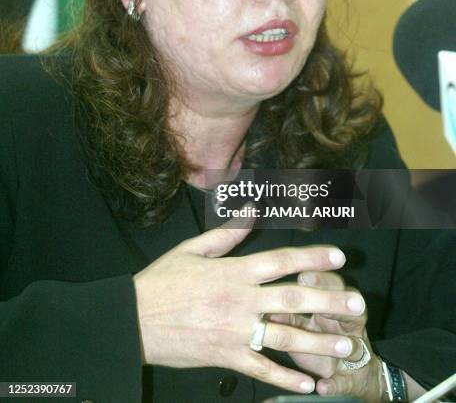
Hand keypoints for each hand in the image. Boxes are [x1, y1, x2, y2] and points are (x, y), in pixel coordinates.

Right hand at [133, 225, 366, 393]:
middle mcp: (241, 300)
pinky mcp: (226, 357)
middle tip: (359, 305)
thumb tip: (252, 209)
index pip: (281, 261)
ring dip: (317, 343)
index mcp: (234, 271)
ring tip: (345, 345)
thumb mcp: (193, 249)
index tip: (339, 256)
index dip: (312, 258)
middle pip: (292, 300)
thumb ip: (227, 233)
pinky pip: (261, 369)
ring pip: (284, 336)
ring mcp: (235, 331)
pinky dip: (285, 379)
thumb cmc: (162, 280)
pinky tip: (308, 386)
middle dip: (329, 302)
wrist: (134, 319)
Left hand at [270, 271, 383, 400]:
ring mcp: (353, 353)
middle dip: (337, 302)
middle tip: (327, 306)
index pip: (331, 284)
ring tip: (347, 347)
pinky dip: (334, 385)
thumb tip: (263, 305)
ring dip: (350, 347)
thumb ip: (286, 314)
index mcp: (333, 306)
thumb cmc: (316, 339)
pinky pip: (344, 383)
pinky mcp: (350, 381)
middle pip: (349, 308)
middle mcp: (348, 325)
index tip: (303, 273)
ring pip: (356, 346)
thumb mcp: (300, 325)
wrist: (348, 373)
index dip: (319, 278)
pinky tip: (322, 387)